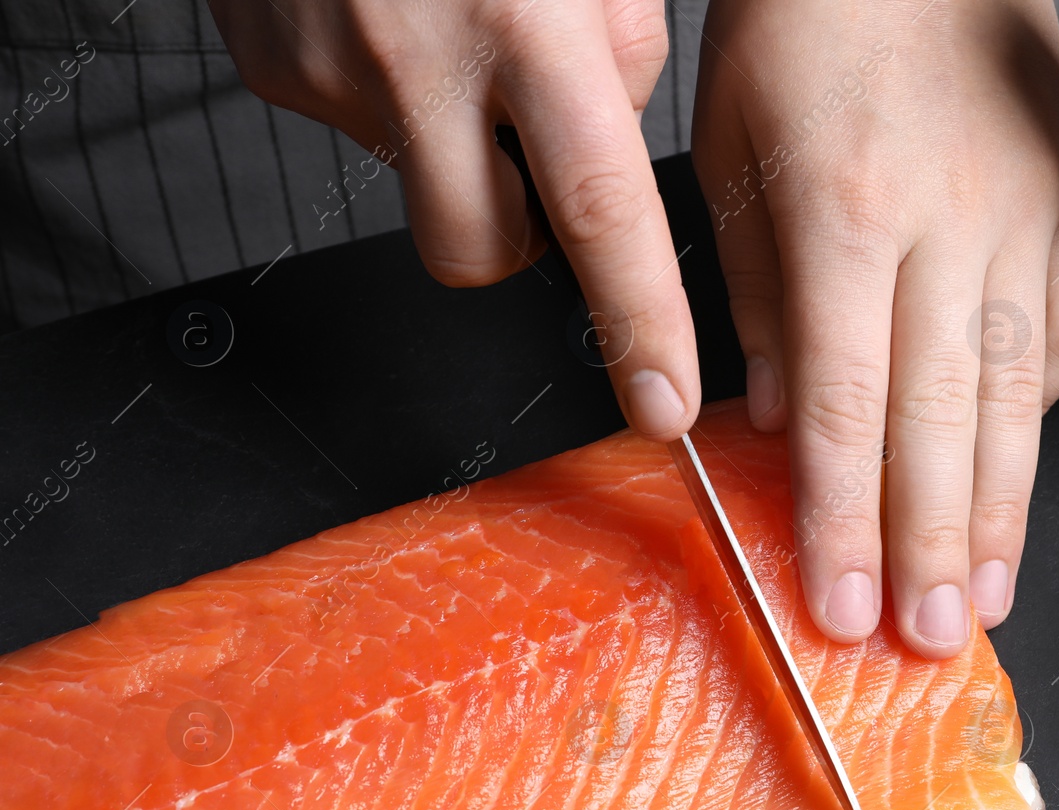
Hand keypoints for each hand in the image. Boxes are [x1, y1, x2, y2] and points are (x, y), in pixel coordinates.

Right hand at [209, 0, 700, 439]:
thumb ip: (618, 52)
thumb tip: (610, 143)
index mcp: (525, 23)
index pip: (601, 210)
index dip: (640, 321)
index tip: (665, 404)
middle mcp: (419, 61)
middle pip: (484, 251)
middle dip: (523, 240)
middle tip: (528, 154)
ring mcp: (331, 74)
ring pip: (420, 190)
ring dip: (457, 157)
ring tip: (455, 55)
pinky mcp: (274, 73)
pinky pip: (357, 133)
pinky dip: (393, 99)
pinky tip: (393, 25)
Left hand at [692, 0, 1058, 657]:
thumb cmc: (802, 31)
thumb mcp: (732, 151)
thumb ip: (754, 294)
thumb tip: (771, 419)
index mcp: (845, 212)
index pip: (842, 403)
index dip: (844, 519)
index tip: (843, 609)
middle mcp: (948, 228)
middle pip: (941, 420)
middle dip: (932, 546)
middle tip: (928, 642)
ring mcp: (1024, 221)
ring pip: (1013, 394)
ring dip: (1000, 510)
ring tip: (986, 601)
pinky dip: (1035, 415)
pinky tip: (1016, 482)